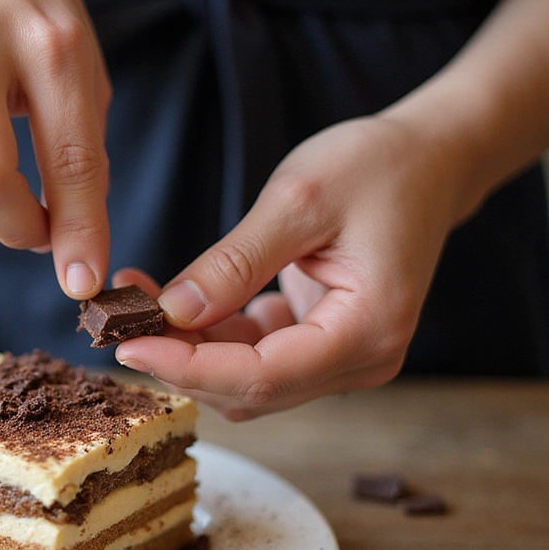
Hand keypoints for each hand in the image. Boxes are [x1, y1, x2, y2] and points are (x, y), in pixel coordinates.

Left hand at [113, 113, 469, 418]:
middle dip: (180, 359)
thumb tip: (174, 312)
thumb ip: (234, 264)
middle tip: (122, 316)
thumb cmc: (377, 168)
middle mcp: (359, 360)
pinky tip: (176, 300)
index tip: (126, 344)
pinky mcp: (321, 344)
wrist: (427, 161)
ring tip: (140, 301)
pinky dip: (211, 336)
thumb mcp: (298, 202)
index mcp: (367, 331)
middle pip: (249, 388)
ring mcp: (341, 357)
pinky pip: (254, 357)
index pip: (260, 376)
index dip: (186, 367)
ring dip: (189, 350)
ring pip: (244, 380)